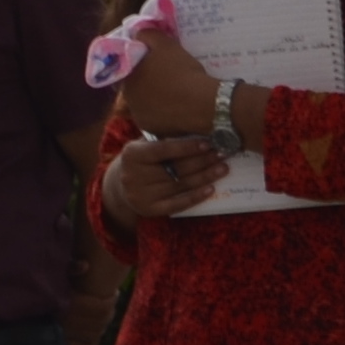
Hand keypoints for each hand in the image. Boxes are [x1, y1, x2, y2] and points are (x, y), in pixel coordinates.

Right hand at [102, 132, 228, 222]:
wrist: (121, 184)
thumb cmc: (142, 159)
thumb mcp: (145, 145)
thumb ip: (165, 140)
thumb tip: (200, 134)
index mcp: (132, 154)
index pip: (163, 150)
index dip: (187, 147)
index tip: (209, 143)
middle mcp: (133, 176)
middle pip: (175, 168)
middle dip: (202, 161)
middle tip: (223, 154)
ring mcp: (141, 195)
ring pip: (180, 185)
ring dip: (205, 177)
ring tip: (222, 168)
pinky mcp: (149, 210)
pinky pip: (177, 204)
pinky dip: (195, 197)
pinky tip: (210, 189)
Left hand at [117, 34, 220, 138]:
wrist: (202, 103)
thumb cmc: (182, 71)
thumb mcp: (165, 44)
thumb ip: (146, 34)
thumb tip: (136, 33)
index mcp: (127, 76)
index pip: (127, 68)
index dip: (140, 64)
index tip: (154, 63)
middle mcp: (127, 98)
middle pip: (135, 87)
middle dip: (146, 82)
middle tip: (165, 77)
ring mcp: (139, 117)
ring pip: (144, 104)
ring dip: (153, 98)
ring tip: (173, 93)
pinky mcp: (152, 130)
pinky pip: (155, 118)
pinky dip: (162, 113)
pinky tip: (176, 108)